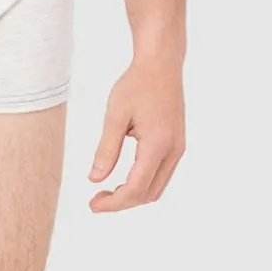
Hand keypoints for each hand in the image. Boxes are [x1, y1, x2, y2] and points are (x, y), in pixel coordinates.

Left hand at [88, 55, 184, 211]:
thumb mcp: (115, 115)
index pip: (136, 188)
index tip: (93, 205)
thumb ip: (106, 149)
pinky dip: (142, 184)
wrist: (161, 65)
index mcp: (158, 144)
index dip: (114, 203)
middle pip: (148, 194)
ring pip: (157, 188)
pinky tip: (123, 179)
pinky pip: (161, 176)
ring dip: (133, 195)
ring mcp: (178, 149)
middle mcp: (173, 151)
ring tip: (107, 192)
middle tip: (96, 200)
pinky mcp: (177, 145)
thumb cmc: (137, 85)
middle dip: (122, 203)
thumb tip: (95, 179)